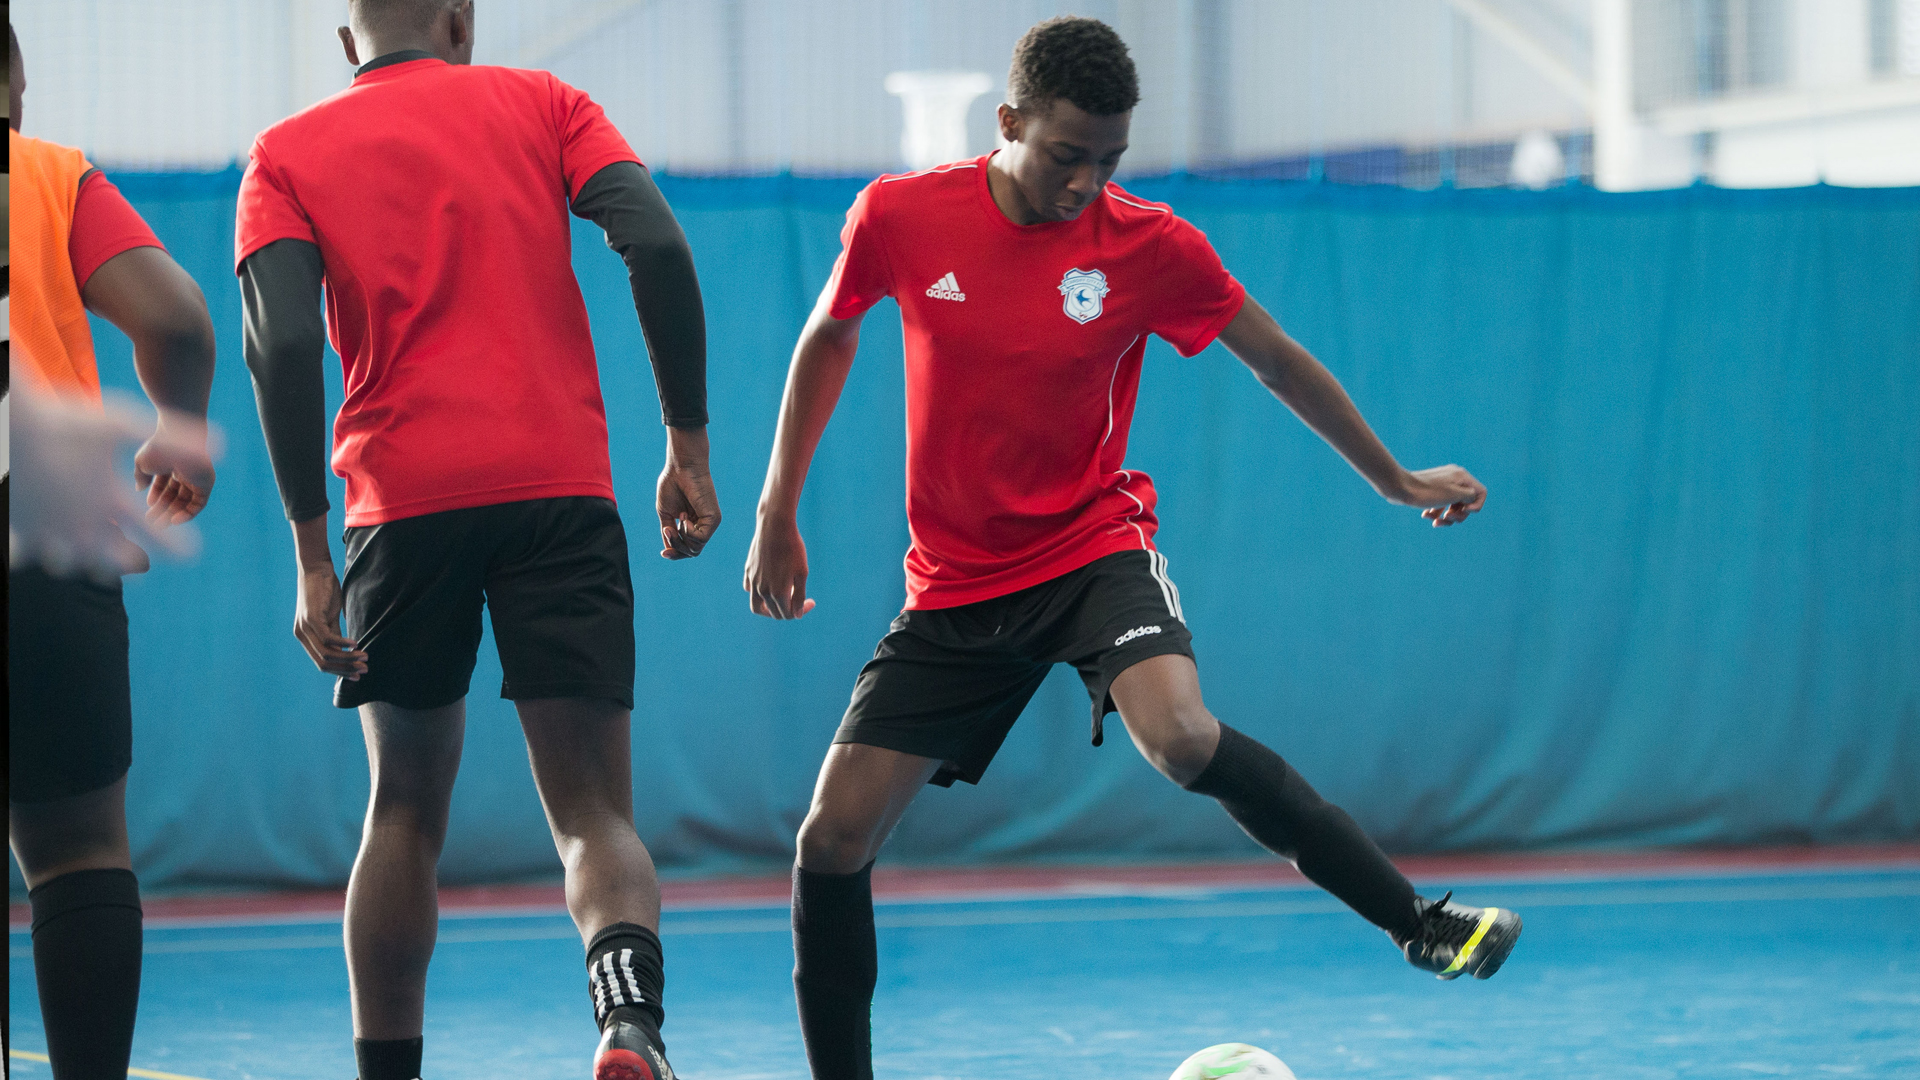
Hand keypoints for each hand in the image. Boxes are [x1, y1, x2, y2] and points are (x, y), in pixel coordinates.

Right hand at [8, 380, 201, 580]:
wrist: (8, 430)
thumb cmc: (63, 422)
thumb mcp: (118, 424)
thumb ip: (171, 439)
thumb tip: (216, 448)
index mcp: (110, 502)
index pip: (154, 534)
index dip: (176, 546)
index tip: (189, 553)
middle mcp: (83, 526)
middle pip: (115, 560)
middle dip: (127, 557)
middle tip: (135, 557)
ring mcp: (50, 534)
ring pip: (76, 563)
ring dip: (85, 555)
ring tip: (88, 543)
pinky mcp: (21, 535)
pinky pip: (34, 556)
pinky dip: (43, 548)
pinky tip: (45, 535)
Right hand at [134, 411, 217, 525]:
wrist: (177, 439)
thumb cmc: (158, 447)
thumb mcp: (142, 463)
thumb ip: (141, 476)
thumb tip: (139, 489)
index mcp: (170, 464)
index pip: (164, 485)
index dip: (156, 497)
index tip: (147, 507)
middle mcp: (185, 471)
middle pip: (175, 496)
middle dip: (163, 509)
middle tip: (151, 522)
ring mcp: (197, 478)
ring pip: (186, 501)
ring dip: (173, 514)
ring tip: (160, 524)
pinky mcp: (207, 483)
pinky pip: (199, 503)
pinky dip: (188, 513)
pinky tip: (174, 520)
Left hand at [294, 563, 367, 678]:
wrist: (316, 569)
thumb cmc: (325, 592)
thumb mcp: (330, 617)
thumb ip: (335, 635)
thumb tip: (346, 652)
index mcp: (304, 637)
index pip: (321, 663)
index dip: (340, 671)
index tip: (358, 673)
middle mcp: (301, 635)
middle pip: (323, 662)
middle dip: (345, 669)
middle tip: (364, 670)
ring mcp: (304, 627)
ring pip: (326, 653)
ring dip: (347, 658)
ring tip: (364, 657)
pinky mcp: (311, 618)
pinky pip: (328, 638)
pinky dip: (343, 644)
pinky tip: (356, 644)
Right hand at [657, 427, 721, 559]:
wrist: (681, 468)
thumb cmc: (673, 486)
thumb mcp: (666, 514)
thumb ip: (669, 533)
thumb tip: (667, 550)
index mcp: (692, 524)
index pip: (688, 548)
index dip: (675, 553)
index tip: (662, 553)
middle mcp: (703, 525)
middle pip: (691, 551)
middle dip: (676, 547)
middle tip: (667, 530)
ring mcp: (710, 523)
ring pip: (695, 549)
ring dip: (680, 540)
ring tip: (675, 522)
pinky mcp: (714, 519)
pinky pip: (701, 539)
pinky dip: (689, 533)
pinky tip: (684, 519)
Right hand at [744, 513, 815, 618]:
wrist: (775, 526)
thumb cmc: (793, 548)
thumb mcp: (802, 573)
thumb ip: (799, 596)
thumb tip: (797, 615)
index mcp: (778, 593)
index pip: (788, 614)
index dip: (801, 611)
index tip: (812, 602)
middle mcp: (762, 591)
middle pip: (774, 613)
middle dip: (788, 611)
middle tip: (799, 600)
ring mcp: (752, 581)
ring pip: (757, 606)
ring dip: (769, 608)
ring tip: (781, 601)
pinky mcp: (747, 571)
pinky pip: (750, 590)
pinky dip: (759, 593)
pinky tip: (769, 585)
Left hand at [1391, 465, 1487, 526]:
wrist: (1399, 487)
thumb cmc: (1426, 492)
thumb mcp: (1453, 495)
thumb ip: (1469, 496)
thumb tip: (1473, 499)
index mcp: (1462, 476)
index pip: (1481, 492)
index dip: (1476, 506)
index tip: (1465, 512)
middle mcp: (1454, 478)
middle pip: (1467, 502)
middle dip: (1459, 514)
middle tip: (1447, 518)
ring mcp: (1443, 484)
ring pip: (1453, 505)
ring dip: (1447, 517)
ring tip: (1436, 522)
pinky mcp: (1432, 491)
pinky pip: (1441, 504)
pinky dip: (1436, 512)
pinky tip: (1426, 516)